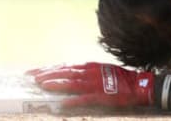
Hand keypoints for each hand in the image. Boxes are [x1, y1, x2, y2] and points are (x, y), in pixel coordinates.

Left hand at [27, 62, 153, 107]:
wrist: (139, 85)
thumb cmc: (120, 79)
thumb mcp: (100, 71)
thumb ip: (85, 73)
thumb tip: (69, 76)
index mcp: (89, 66)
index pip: (64, 66)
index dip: (48, 69)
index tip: (34, 71)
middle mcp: (90, 72)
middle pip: (64, 71)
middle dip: (47, 74)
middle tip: (31, 76)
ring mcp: (95, 83)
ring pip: (71, 82)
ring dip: (56, 83)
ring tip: (41, 85)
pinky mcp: (101, 95)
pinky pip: (84, 98)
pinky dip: (72, 100)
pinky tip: (61, 104)